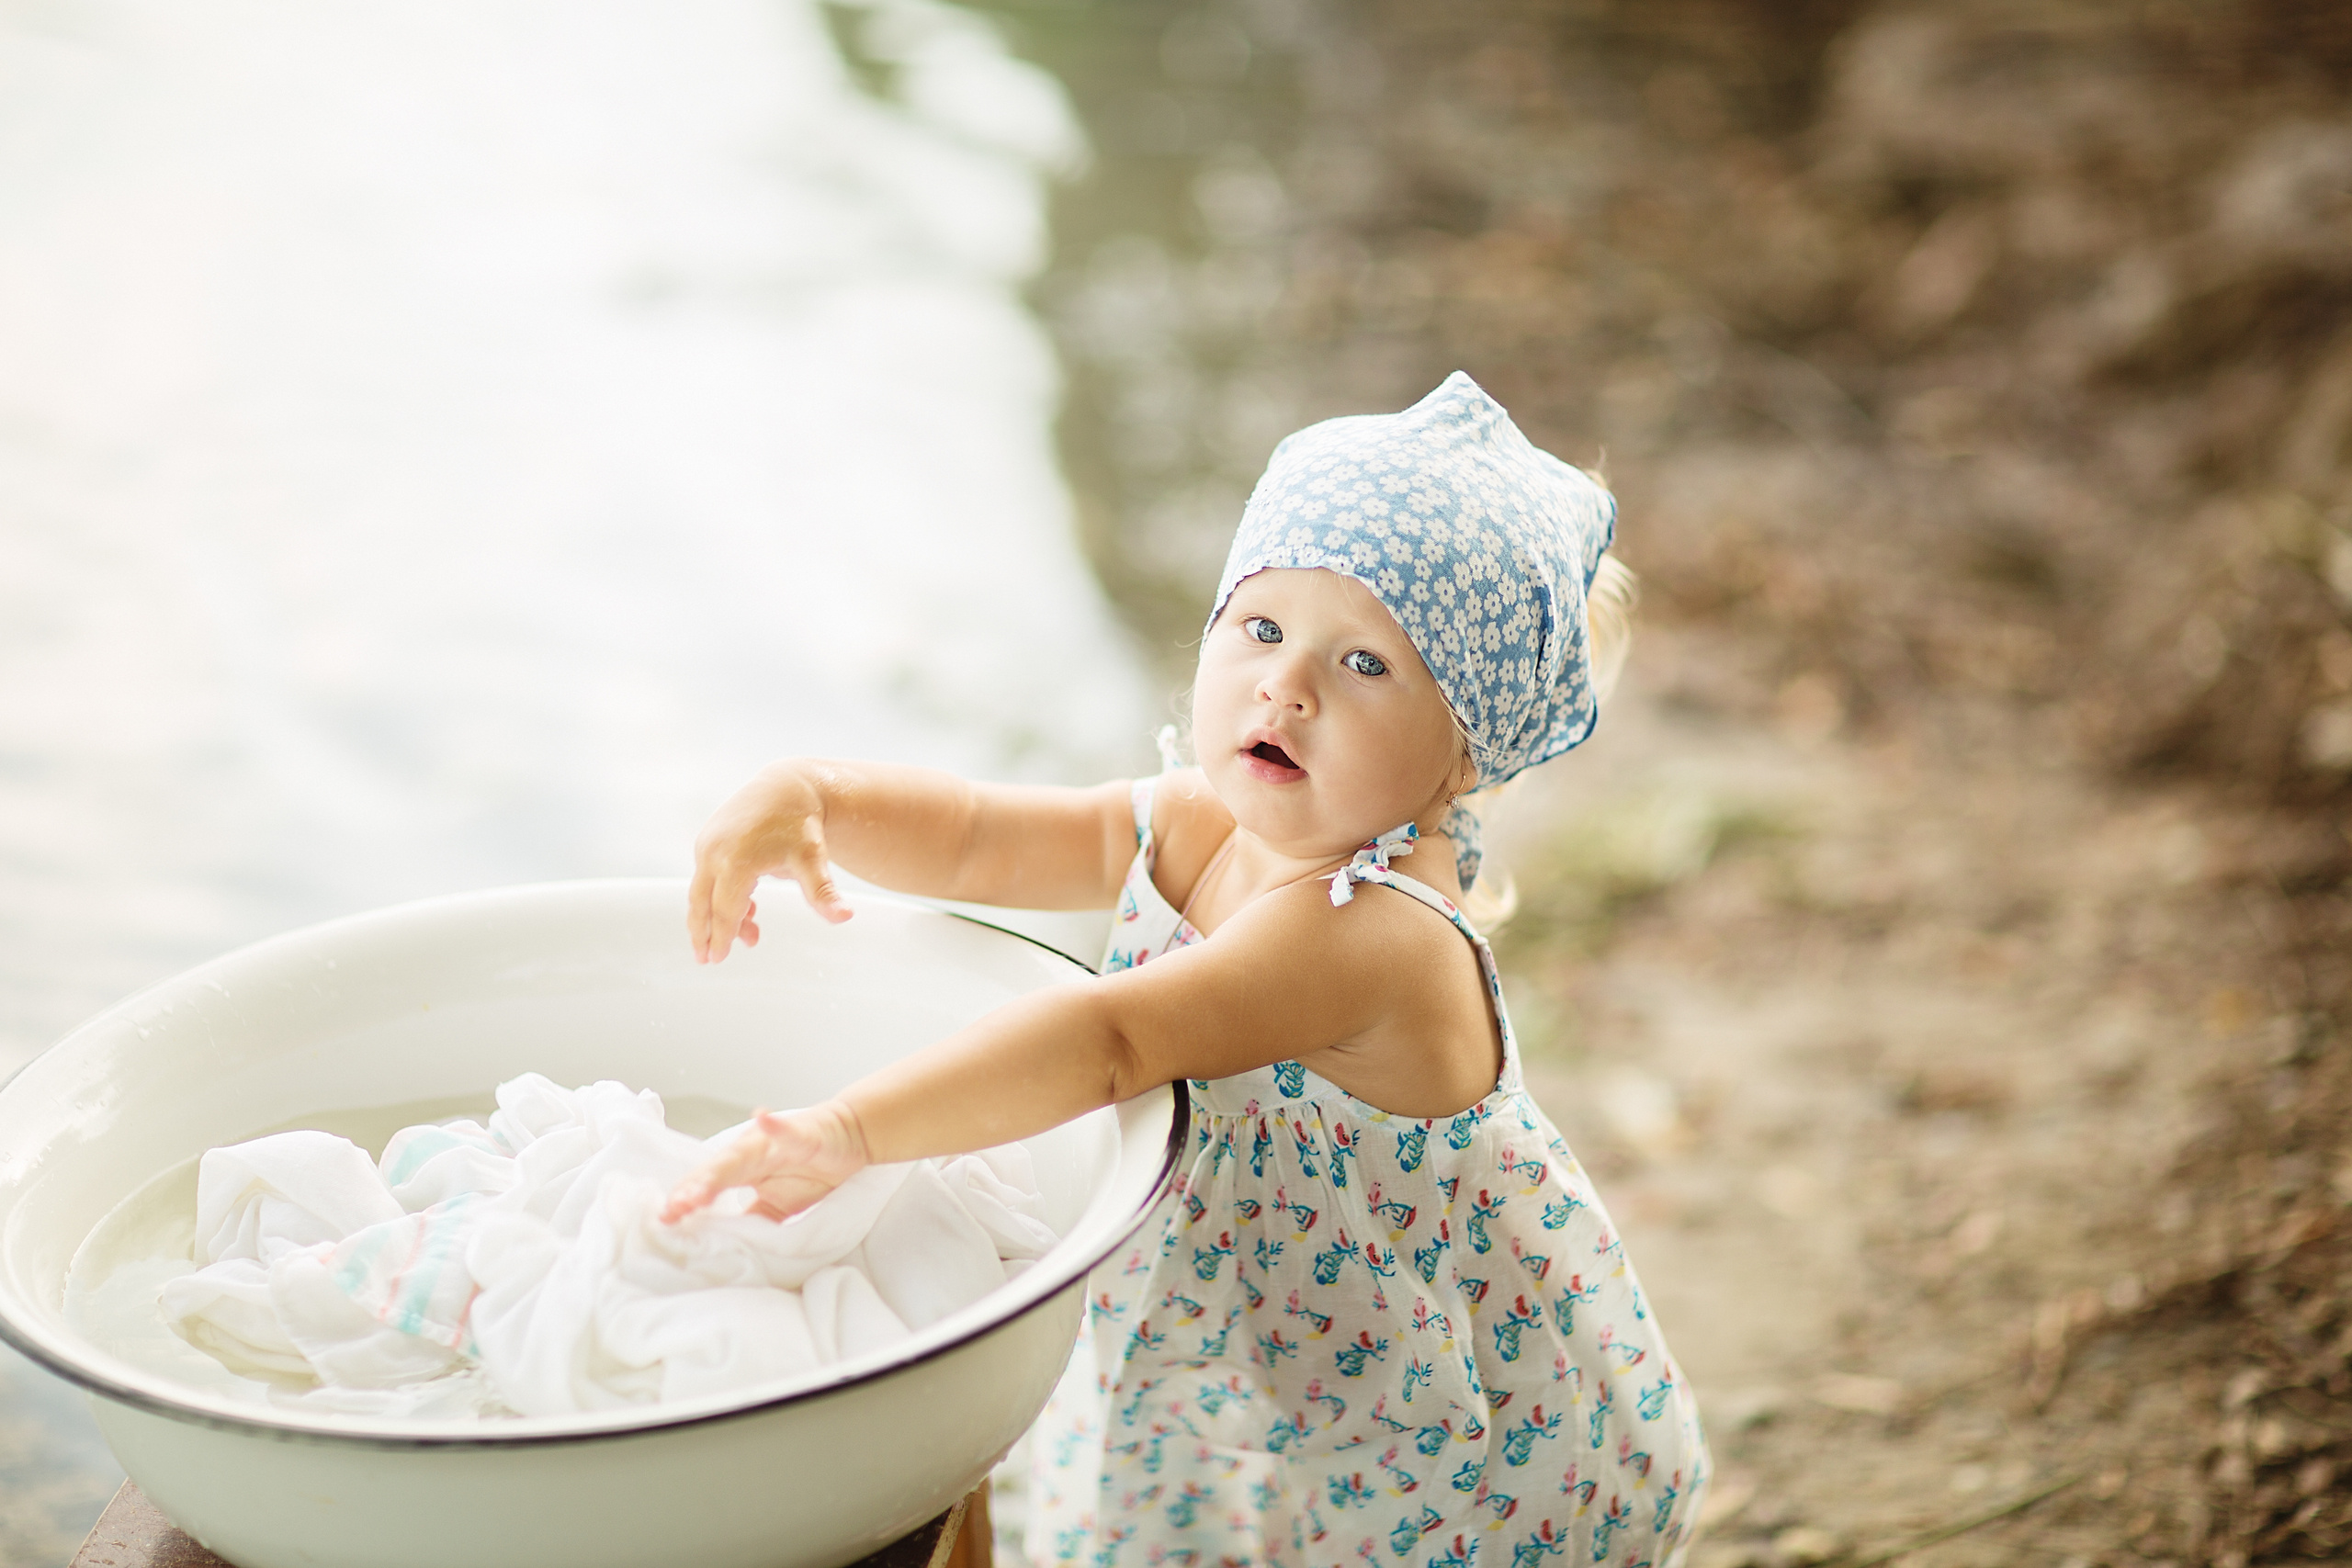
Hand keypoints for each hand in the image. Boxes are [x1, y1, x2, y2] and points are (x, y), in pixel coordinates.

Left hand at [661, 1102, 869, 1223]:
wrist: (848, 1140)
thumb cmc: (810, 1171)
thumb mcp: (777, 1206)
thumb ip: (751, 1219)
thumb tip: (723, 1246)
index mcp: (740, 1170)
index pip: (707, 1188)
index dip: (686, 1202)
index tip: (664, 1222)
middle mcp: (749, 1153)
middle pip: (715, 1173)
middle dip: (693, 1190)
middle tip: (672, 1210)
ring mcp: (773, 1142)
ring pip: (740, 1157)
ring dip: (718, 1171)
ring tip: (698, 1190)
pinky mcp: (802, 1134)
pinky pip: (787, 1131)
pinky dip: (774, 1126)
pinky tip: (761, 1117)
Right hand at [688, 762, 852, 962]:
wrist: (788, 787)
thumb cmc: (800, 825)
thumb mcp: (813, 859)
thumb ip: (823, 892)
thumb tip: (845, 916)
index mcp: (736, 862)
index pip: (725, 910)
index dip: (721, 937)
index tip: (717, 959)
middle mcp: (715, 853)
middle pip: (702, 903)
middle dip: (702, 933)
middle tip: (705, 959)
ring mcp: (708, 845)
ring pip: (702, 891)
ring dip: (712, 917)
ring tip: (735, 940)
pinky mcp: (708, 840)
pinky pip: (707, 875)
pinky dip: (718, 896)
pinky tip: (746, 910)